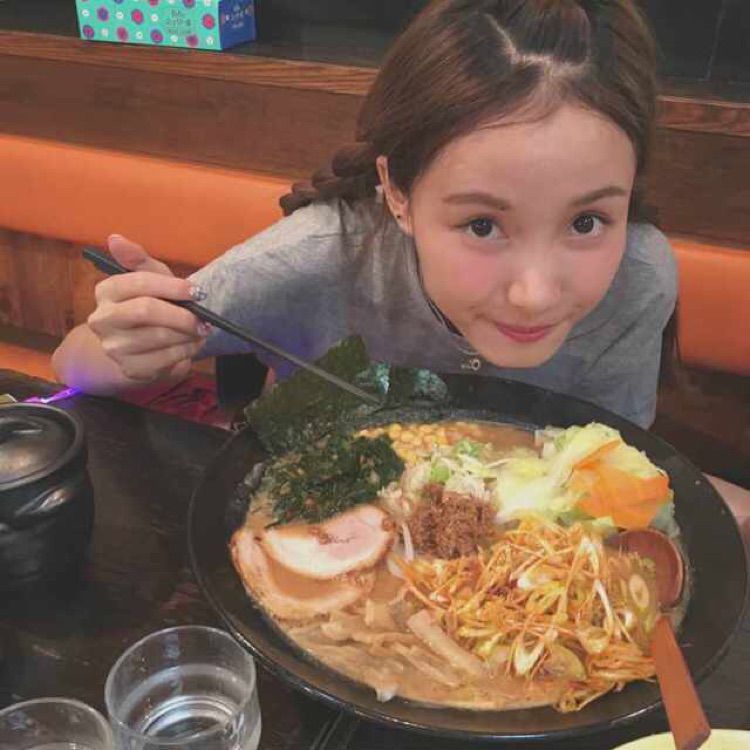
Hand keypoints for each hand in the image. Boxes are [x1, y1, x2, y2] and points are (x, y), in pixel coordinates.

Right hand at [87, 235, 208, 382]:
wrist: (135, 351)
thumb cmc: (147, 307)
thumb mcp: (148, 280)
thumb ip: (138, 261)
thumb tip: (115, 238)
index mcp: (106, 291)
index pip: (138, 282)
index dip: (171, 286)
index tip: (197, 292)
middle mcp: (103, 319)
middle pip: (146, 311)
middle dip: (181, 315)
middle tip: (203, 319)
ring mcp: (114, 347)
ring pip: (160, 337)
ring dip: (188, 335)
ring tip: (199, 332)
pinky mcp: (130, 369)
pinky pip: (166, 359)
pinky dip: (186, 352)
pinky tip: (190, 346)